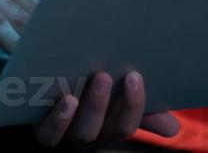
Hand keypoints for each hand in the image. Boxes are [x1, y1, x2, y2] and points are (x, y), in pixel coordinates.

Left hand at [32, 71, 179, 147]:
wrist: (36, 80)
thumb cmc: (81, 84)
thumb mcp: (111, 94)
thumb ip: (139, 108)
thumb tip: (173, 128)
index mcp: (105, 125)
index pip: (125, 125)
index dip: (134, 105)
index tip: (136, 76)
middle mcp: (84, 133)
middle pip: (100, 130)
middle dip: (109, 104)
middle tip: (116, 74)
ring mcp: (60, 131)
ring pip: (76, 132)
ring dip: (90, 108)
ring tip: (97, 80)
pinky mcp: (35, 125)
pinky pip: (47, 132)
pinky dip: (58, 119)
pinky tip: (66, 99)